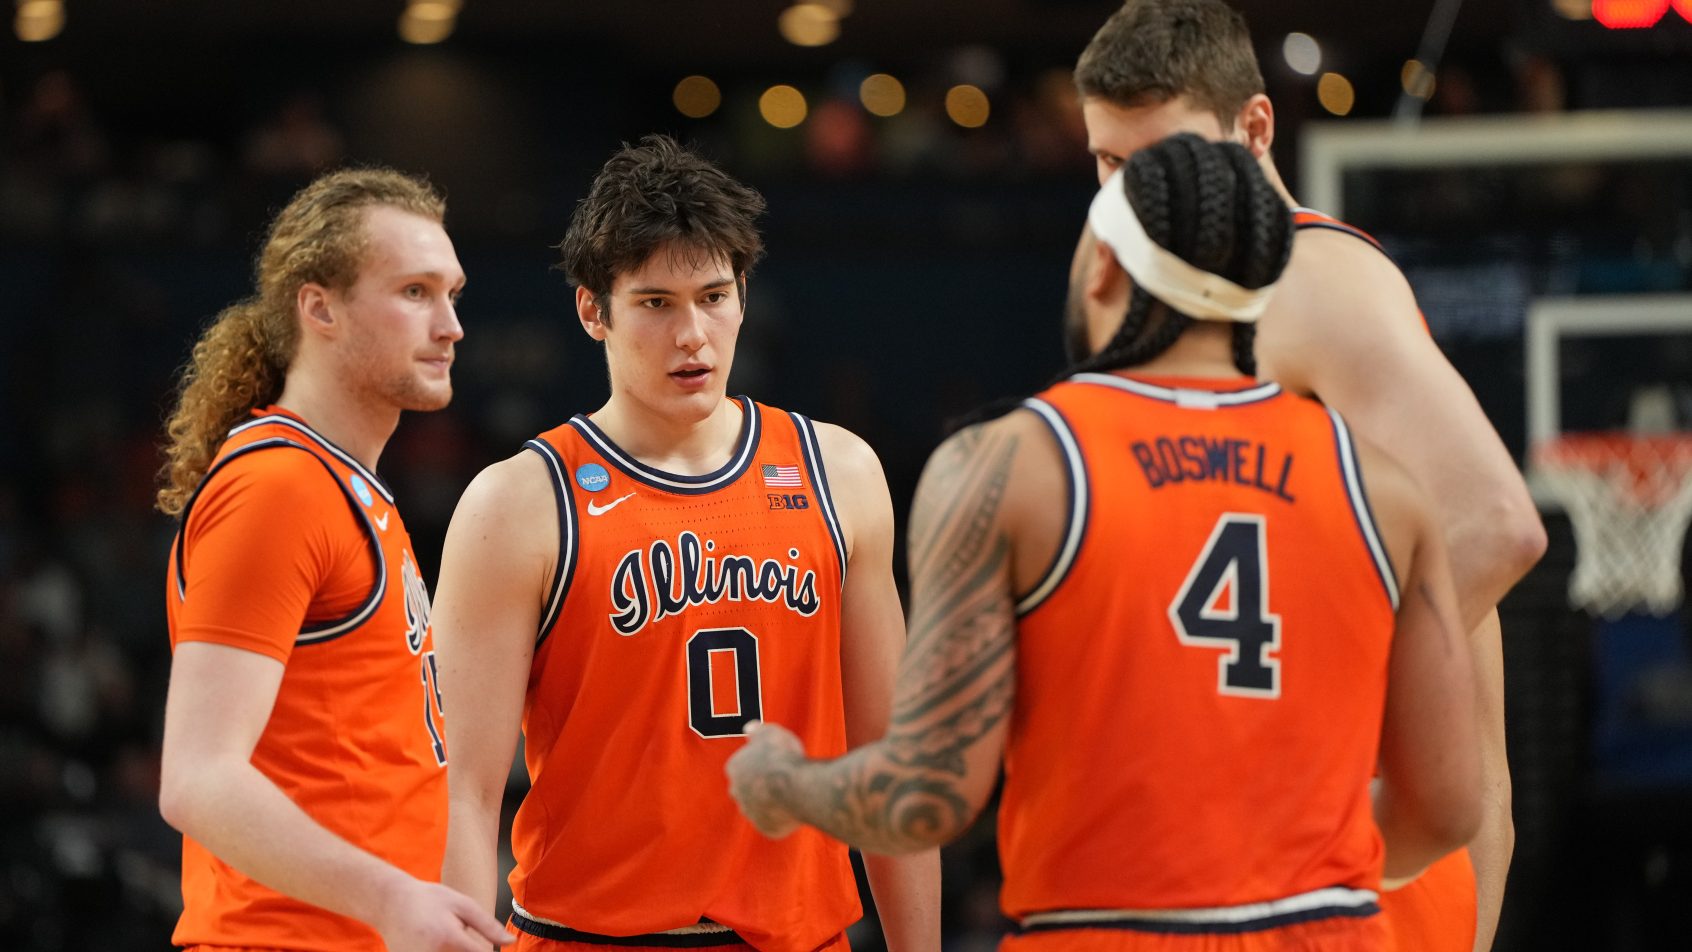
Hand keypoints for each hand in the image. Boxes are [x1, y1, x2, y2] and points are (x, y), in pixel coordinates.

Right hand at [373, 876, 514, 951]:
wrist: (390, 903)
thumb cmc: (430, 900)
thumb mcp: (462, 904)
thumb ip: (488, 926)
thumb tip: (510, 942)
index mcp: (447, 938)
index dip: (488, 951)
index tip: (485, 944)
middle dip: (469, 948)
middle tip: (457, 933)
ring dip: (456, 950)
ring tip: (445, 935)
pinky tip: (437, 941)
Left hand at [725, 720, 806, 838]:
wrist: (797, 787)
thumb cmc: (784, 757)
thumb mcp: (771, 733)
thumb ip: (758, 731)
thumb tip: (748, 728)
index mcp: (736, 768)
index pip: (740, 765)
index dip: (757, 762)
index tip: (773, 760)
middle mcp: (738, 792)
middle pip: (745, 789)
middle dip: (758, 785)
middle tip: (780, 778)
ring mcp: (752, 813)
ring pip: (759, 808)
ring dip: (770, 803)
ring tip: (792, 793)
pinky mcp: (768, 829)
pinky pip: (775, 823)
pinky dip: (784, 817)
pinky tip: (798, 807)